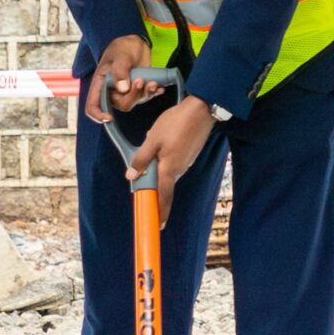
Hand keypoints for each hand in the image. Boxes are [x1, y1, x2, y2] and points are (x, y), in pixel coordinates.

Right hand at [82, 35, 162, 123]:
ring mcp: (127, 91)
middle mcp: (113, 90)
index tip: (108, 118)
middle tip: (141, 81)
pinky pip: (146, 97)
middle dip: (132, 96)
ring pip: (135, 102)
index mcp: (101, 83)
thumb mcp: (120, 55)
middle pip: (121, 104)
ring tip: (152, 81)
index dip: (98, 115)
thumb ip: (120, 70)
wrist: (137, 43)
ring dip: (145, 93)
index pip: (93, 105)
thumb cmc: (123, 47)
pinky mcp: (139, 89)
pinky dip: (153, 92)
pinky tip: (159, 86)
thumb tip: (123, 89)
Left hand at [128, 95, 215, 223]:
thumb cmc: (176, 123)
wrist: (202, 109)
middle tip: (145, 177)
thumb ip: (142, 159)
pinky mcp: (190, 154)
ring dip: (159, 167)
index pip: (164, 196)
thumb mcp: (153, 139)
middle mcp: (180, 169)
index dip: (161, 212)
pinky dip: (166, 159)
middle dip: (154, 183)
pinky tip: (165, 140)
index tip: (159, 225)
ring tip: (156, 145)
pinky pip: (175, 162)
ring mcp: (187, 162)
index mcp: (169, 169)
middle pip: (165, 184)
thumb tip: (131, 175)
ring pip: (169, 171)